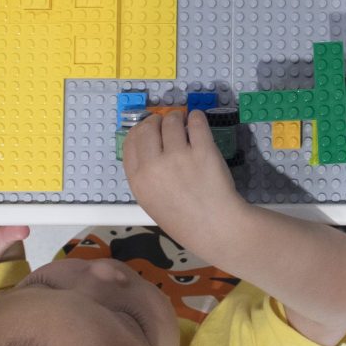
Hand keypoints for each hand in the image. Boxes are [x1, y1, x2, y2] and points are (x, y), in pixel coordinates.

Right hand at [123, 110, 245, 242]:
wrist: (215, 227)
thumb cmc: (184, 219)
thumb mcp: (152, 201)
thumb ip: (146, 175)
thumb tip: (151, 146)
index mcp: (139, 180)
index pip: (131, 142)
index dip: (140, 130)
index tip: (150, 128)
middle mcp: (154, 166)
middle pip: (148, 128)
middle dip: (157, 120)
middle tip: (168, 122)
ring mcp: (178, 156)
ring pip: (172, 121)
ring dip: (177, 117)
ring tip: (185, 122)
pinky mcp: (203, 150)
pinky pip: (196, 122)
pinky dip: (196, 118)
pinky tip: (197, 120)